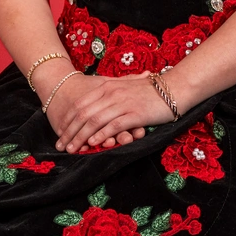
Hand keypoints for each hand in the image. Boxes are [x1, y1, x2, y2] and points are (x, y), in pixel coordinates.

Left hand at [48, 72, 174, 153]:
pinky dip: (101, 135)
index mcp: (107, 86)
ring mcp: (122, 103)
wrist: (174, 88)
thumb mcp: (125, 87)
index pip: (80, 105)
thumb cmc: (149, 91)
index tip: (61, 134)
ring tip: (73, 149)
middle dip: (70, 132)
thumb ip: (109, 95)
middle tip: (61, 146)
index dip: (68, 121)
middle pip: (83, 114)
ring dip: (81, 137)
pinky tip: (93, 144)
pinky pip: (113, 125)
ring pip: (94, 121)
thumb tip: (94, 108)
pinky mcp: (134, 113)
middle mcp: (111, 93)